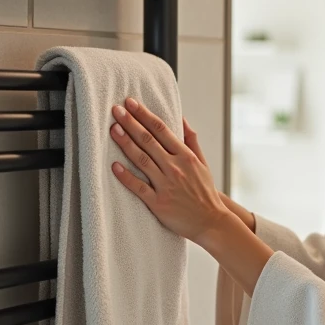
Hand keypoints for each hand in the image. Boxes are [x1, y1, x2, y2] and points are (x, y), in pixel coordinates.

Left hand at [109, 99, 231, 242]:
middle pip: (148, 140)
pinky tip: (114, 166)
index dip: (144, 114)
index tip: (131, 103)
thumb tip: (182, 119)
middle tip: (115, 110)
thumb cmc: (205, 192)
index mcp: (185, 156)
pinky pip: (139, 187)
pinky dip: (126, 176)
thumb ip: (191, 140)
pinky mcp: (159, 203)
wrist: (211, 221)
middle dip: (130, 123)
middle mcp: (175, 168)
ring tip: (113, 130)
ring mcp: (166, 185)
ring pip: (142, 160)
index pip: (162, 129)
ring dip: (126, 143)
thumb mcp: (202, 163)